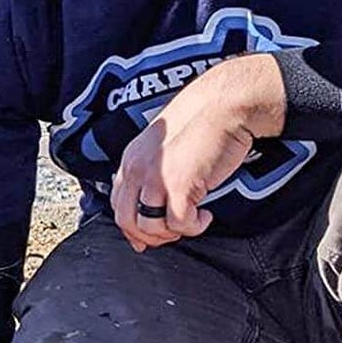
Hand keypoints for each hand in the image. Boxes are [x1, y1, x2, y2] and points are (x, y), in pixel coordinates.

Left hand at [112, 53, 285, 252]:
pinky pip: (179, 225)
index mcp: (131, 159)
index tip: (148, 236)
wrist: (224, 105)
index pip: (116, 204)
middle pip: (127, 221)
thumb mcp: (164, 146)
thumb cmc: (202, 123)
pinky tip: (206, 215)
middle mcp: (138, 169)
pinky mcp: (180, 186)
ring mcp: (156, 178)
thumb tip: (150, 204)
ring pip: (150, 227)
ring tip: (191, 222)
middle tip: (173, 233)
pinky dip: (194, 227)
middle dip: (149, 237)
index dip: (131, 227)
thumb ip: (152, 170)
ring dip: (171, 234)